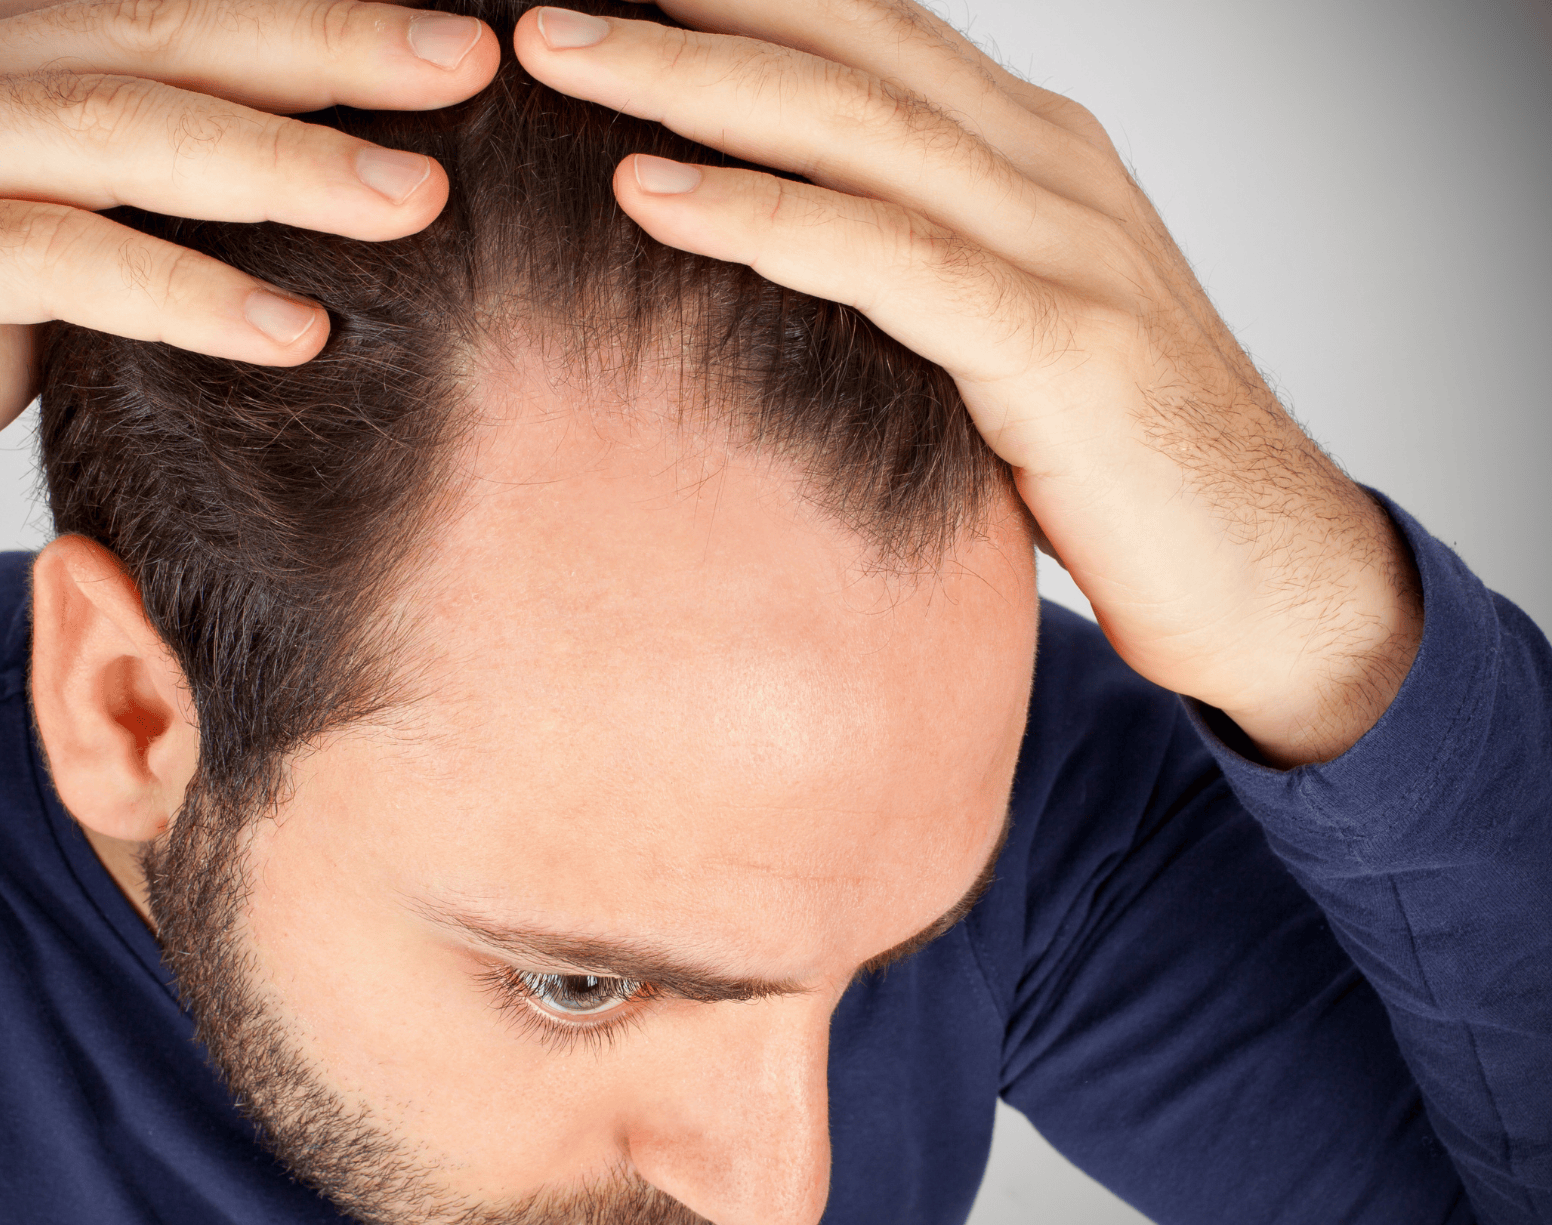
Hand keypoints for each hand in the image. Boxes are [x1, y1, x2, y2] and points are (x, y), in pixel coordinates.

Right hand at [0, 0, 498, 580]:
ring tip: (410, 203)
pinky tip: (287, 331)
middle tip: (460, 68)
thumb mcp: (40, 260)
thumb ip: (134, 204)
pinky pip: (39, 253)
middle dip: (320, 52)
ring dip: (273, 164)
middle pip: (150, 34)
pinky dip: (173, 292)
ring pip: (101, 127)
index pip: (164, 11)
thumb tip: (305, 190)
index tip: (447, 44)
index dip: (308, 19)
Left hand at [516, 0, 1422, 766]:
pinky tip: (651, 191)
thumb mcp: (999, 339)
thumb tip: (773, 271)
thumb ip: (910, 276)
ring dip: (690, 80)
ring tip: (557, 55)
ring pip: (853, 126)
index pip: (867, 34)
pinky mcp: (1060, 346)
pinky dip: (763, 215)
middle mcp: (1048, 169)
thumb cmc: (1115, 466)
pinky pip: (888, 259)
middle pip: (844, 48)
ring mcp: (1063, 246)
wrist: (1272, 573)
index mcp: (1030, 154)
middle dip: (689, 10)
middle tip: (546, 2)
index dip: (741, 1)